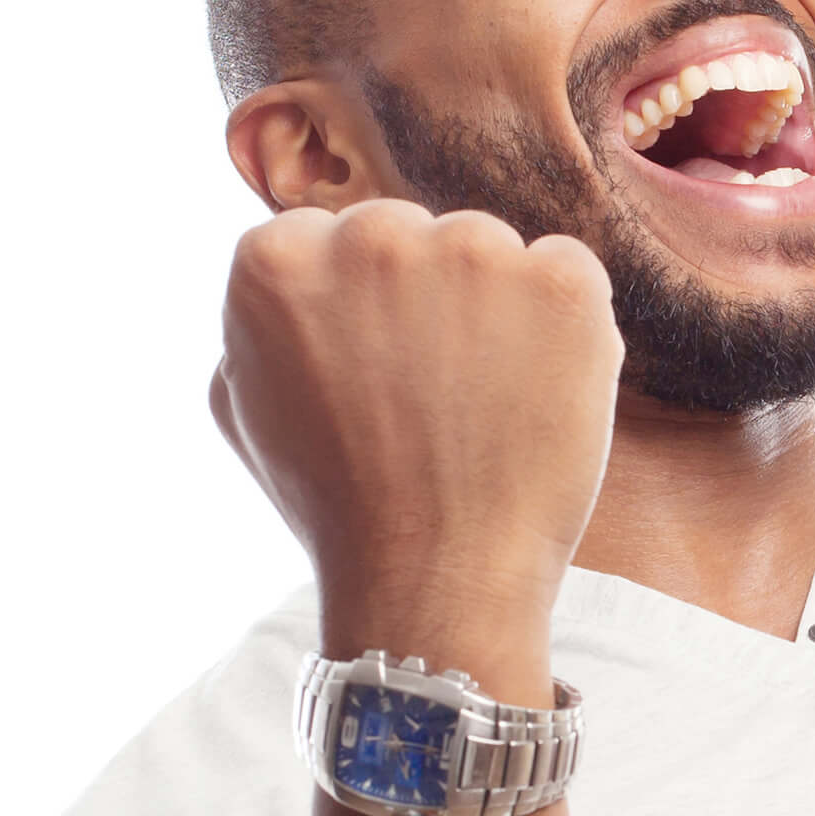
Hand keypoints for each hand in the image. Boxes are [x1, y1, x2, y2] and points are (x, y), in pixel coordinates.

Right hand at [212, 201, 622, 655]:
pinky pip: (568, 274)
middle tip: (436, 398)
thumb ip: (258, 323)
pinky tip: (541, 395)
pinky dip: (567, 327)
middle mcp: (372, 236)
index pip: (334, 240)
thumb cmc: (341, 508)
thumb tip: (292, 270)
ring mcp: (472, 252)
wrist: (439, 580)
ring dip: (498, 311)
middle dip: (430, 301)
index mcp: (277, 255)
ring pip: (491, 252)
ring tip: (488, 407)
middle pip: (416, 235)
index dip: (364, 313)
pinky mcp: (561, 284)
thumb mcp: (246, 408)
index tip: (378, 375)